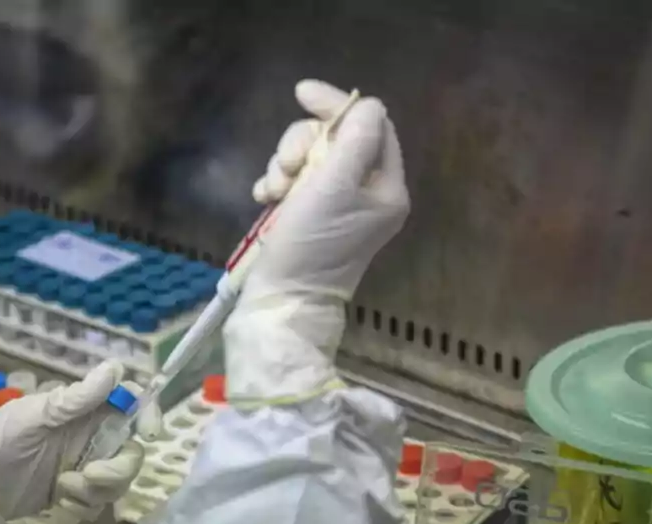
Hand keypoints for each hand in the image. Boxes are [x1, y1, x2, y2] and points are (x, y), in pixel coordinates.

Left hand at [0, 361, 161, 523]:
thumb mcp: (34, 416)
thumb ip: (76, 399)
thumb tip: (115, 367)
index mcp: (82, 410)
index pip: (129, 404)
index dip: (147, 414)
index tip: (149, 433)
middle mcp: (89, 436)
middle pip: (131, 450)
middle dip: (117, 469)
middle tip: (89, 475)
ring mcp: (83, 466)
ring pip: (119, 480)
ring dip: (97, 489)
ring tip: (63, 489)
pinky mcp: (75, 493)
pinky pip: (99, 502)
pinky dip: (83, 504)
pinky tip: (59, 501)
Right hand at [248, 81, 409, 304]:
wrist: (281, 302)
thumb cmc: (311, 243)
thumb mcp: (334, 184)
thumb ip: (355, 138)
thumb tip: (365, 105)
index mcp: (386, 188)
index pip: (371, 124)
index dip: (338, 106)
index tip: (301, 93)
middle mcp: (366, 196)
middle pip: (335, 139)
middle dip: (303, 144)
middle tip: (288, 167)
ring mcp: (335, 208)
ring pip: (309, 158)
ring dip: (284, 165)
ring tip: (273, 191)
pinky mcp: (307, 219)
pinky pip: (293, 182)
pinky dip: (276, 184)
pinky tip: (264, 199)